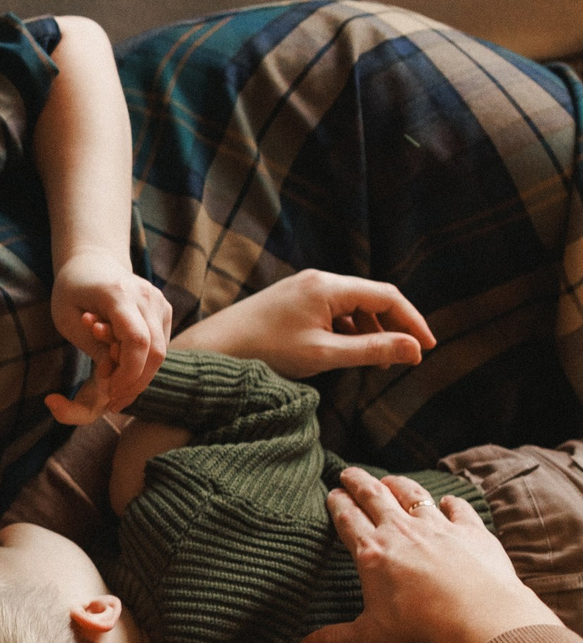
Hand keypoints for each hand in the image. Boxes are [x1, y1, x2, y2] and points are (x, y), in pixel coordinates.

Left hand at [48, 254, 170, 424]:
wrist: (92, 261)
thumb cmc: (72, 290)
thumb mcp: (68, 320)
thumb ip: (93, 348)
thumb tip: (112, 377)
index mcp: (119, 294)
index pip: (137, 341)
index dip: (128, 373)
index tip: (110, 392)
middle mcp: (146, 296)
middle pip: (156, 351)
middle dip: (136, 382)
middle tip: (114, 402)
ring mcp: (159, 302)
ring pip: (162, 352)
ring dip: (141, 377)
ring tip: (117, 392)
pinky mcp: (164, 310)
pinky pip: (160, 346)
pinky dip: (144, 365)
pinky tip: (125, 374)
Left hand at [180, 270, 431, 379]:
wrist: (212, 349)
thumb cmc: (265, 352)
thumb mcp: (324, 355)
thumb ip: (372, 351)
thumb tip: (414, 350)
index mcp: (328, 286)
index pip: (387, 296)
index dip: (413, 321)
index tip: (429, 348)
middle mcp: (318, 280)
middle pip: (372, 297)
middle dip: (395, 326)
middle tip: (410, 356)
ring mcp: (304, 288)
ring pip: (353, 305)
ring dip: (372, 330)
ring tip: (380, 362)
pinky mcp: (293, 300)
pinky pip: (333, 310)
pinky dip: (349, 330)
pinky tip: (349, 352)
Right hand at [298, 469, 558, 642]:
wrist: (479, 615)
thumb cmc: (422, 626)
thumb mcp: (371, 637)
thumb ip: (336, 642)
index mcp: (372, 552)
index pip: (348, 519)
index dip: (338, 504)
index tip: (332, 493)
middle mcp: (402, 531)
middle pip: (375, 497)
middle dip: (359, 482)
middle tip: (349, 472)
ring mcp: (439, 527)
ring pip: (413, 495)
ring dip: (399, 485)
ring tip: (390, 480)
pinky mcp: (471, 532)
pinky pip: (459, 510)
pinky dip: (452, 503)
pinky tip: (448, 501)